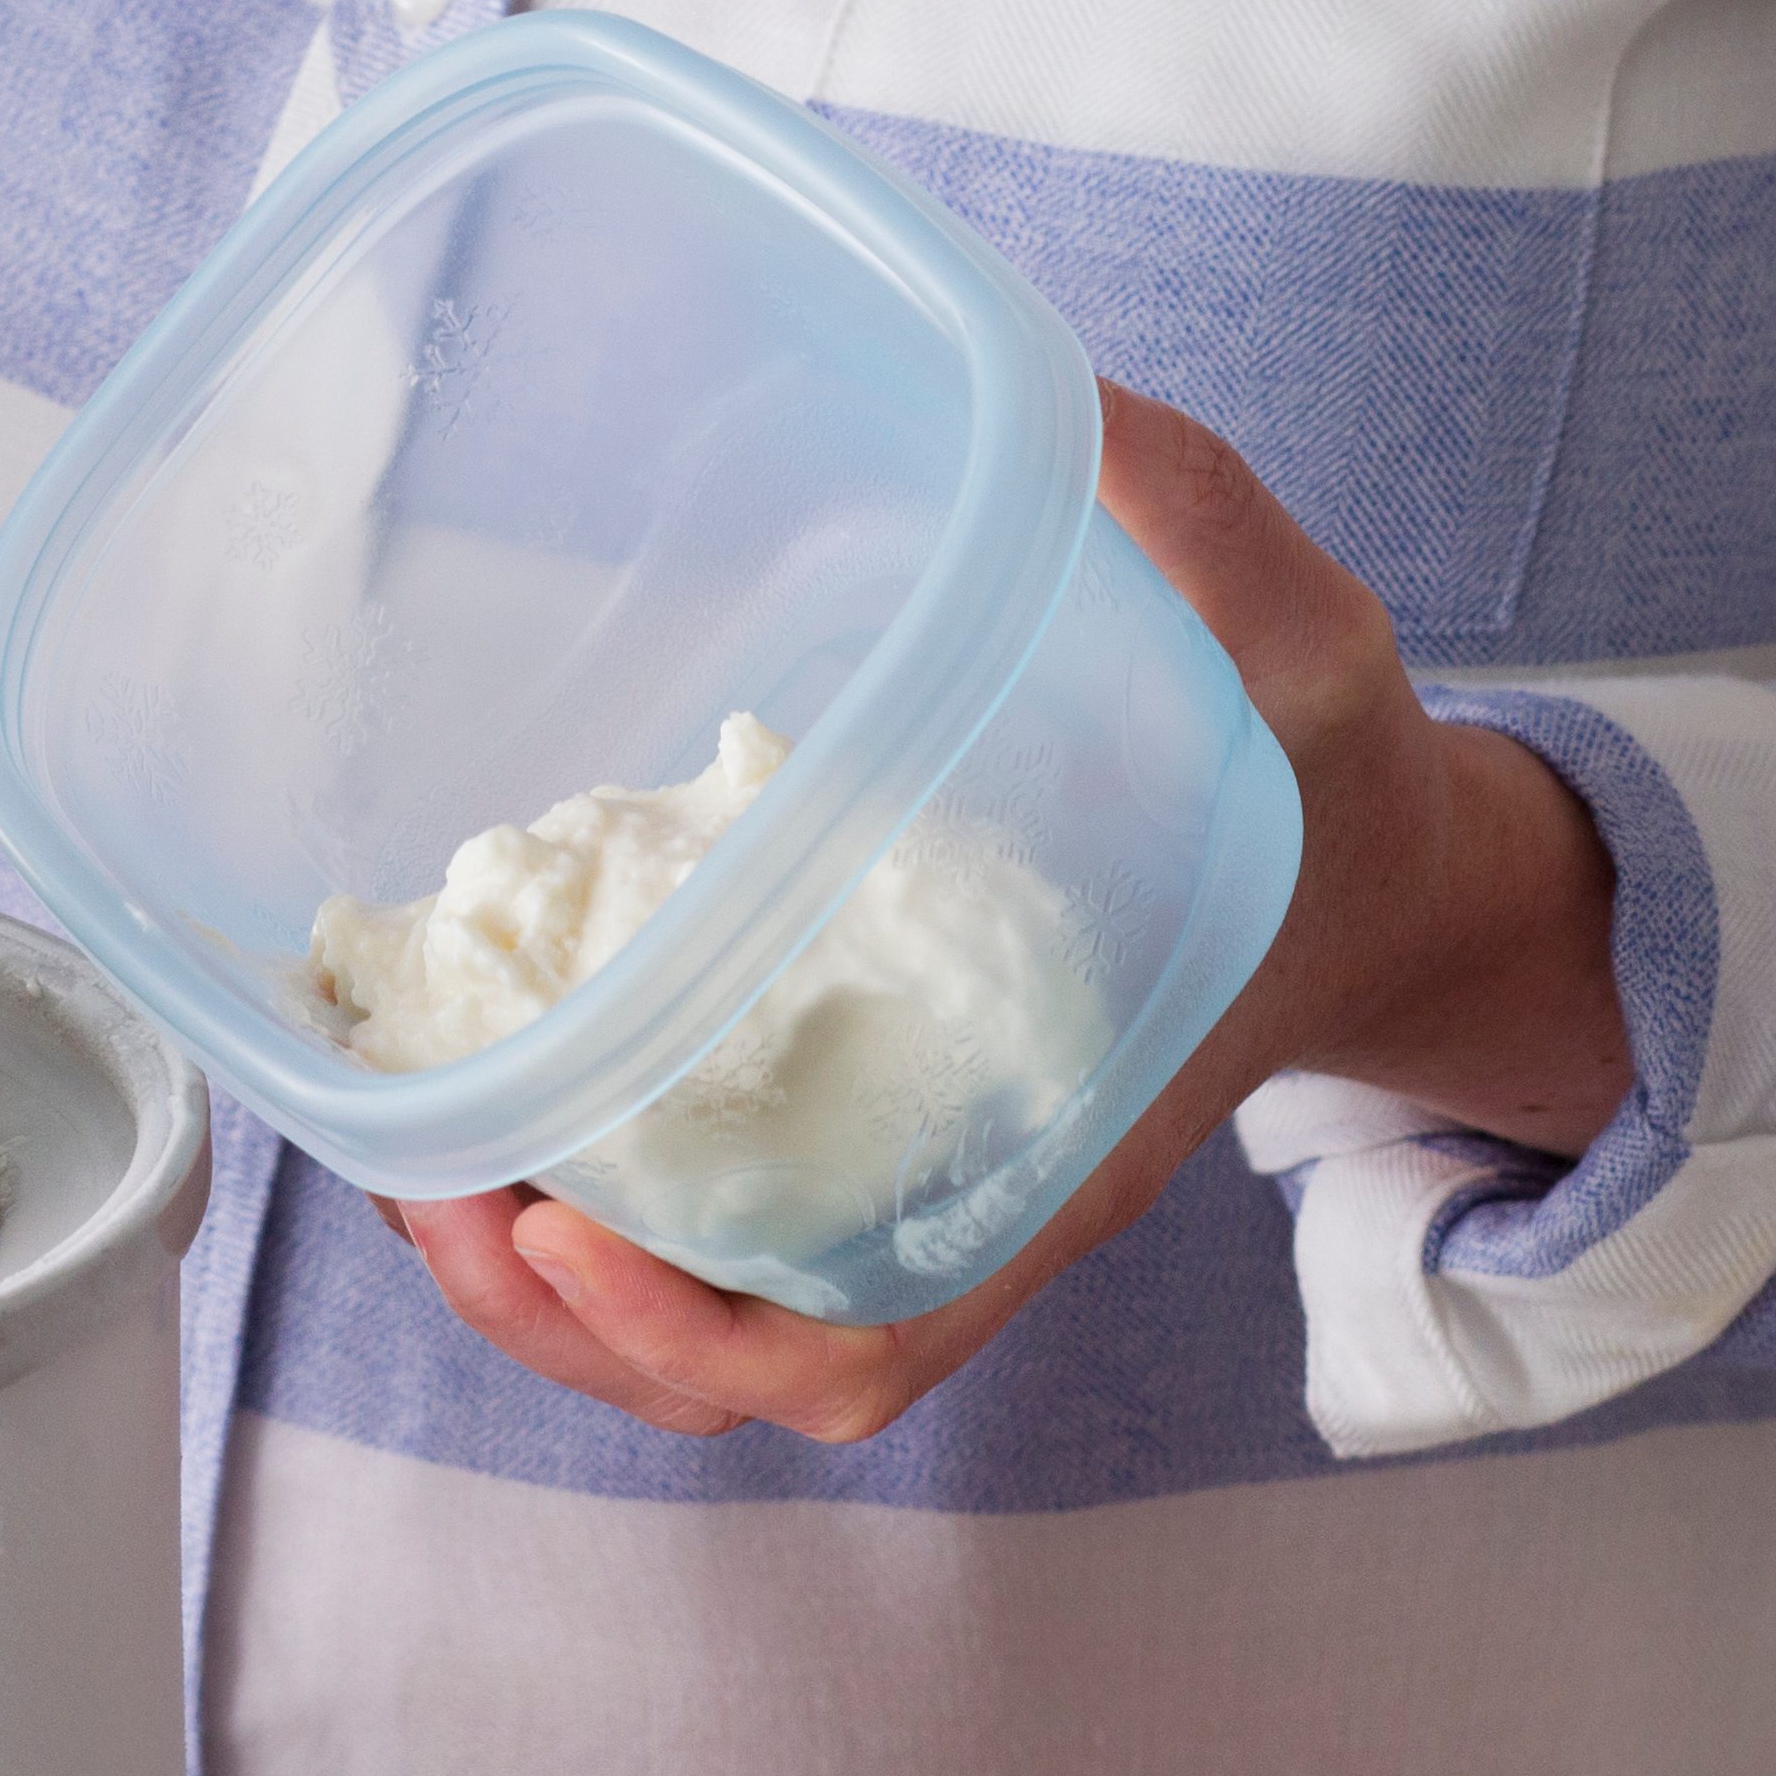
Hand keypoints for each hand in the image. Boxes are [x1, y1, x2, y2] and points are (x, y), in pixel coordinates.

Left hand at [385, 381, 1632, 1441]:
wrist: (1369, 871)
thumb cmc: (1335, 788)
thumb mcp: (1315, 655)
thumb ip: (1205, 541)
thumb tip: (1061, 416)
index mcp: (1061, 1151)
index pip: (863, 1338)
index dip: (693, 1329)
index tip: (561, 1228)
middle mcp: (956, 1196)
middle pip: (720, 1358)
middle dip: (550, 1309)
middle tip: (422, 1176)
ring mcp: (891, 1170)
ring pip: (681, 1306)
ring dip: (524, 1268)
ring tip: (406, 1138)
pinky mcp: (840, 1106)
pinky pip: (688, 1207)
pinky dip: (567, 1176)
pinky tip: (479, 1060)